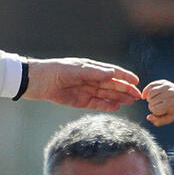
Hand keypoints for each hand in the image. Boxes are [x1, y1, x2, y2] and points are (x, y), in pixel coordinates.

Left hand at [22, 58, 139, 109]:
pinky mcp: (78, 101)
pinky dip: (106, 105)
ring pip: (106, 94)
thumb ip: (94, 72)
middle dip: (125, 89)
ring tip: (131, 102)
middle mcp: (89, 78)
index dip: (124, 76)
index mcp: (89, 67)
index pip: (111, 72)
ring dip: (118, 98)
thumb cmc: (53, 71)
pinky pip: (96, 103)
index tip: (136, 80)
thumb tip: (113, 73)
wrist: (35, 82)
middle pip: (111, 84)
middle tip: (138, 95)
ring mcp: (84, 90)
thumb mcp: (74, 70)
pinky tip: (117, 107)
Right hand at [142, 80, 173, 126]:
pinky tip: (146, 95)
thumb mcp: (170, 119)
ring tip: (154, 101)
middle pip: (151, 102)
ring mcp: (167, 86)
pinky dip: (147, 90)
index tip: (160, 113)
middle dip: (153, 106)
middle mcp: (169, 94)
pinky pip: (151, 85)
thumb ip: (158, 121)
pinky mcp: (164, 82)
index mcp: (171, 103)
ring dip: (149, 99)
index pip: (154, 109)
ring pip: (150, 93)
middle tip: (159, 107)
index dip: (155, 113)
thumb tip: (148, 117)